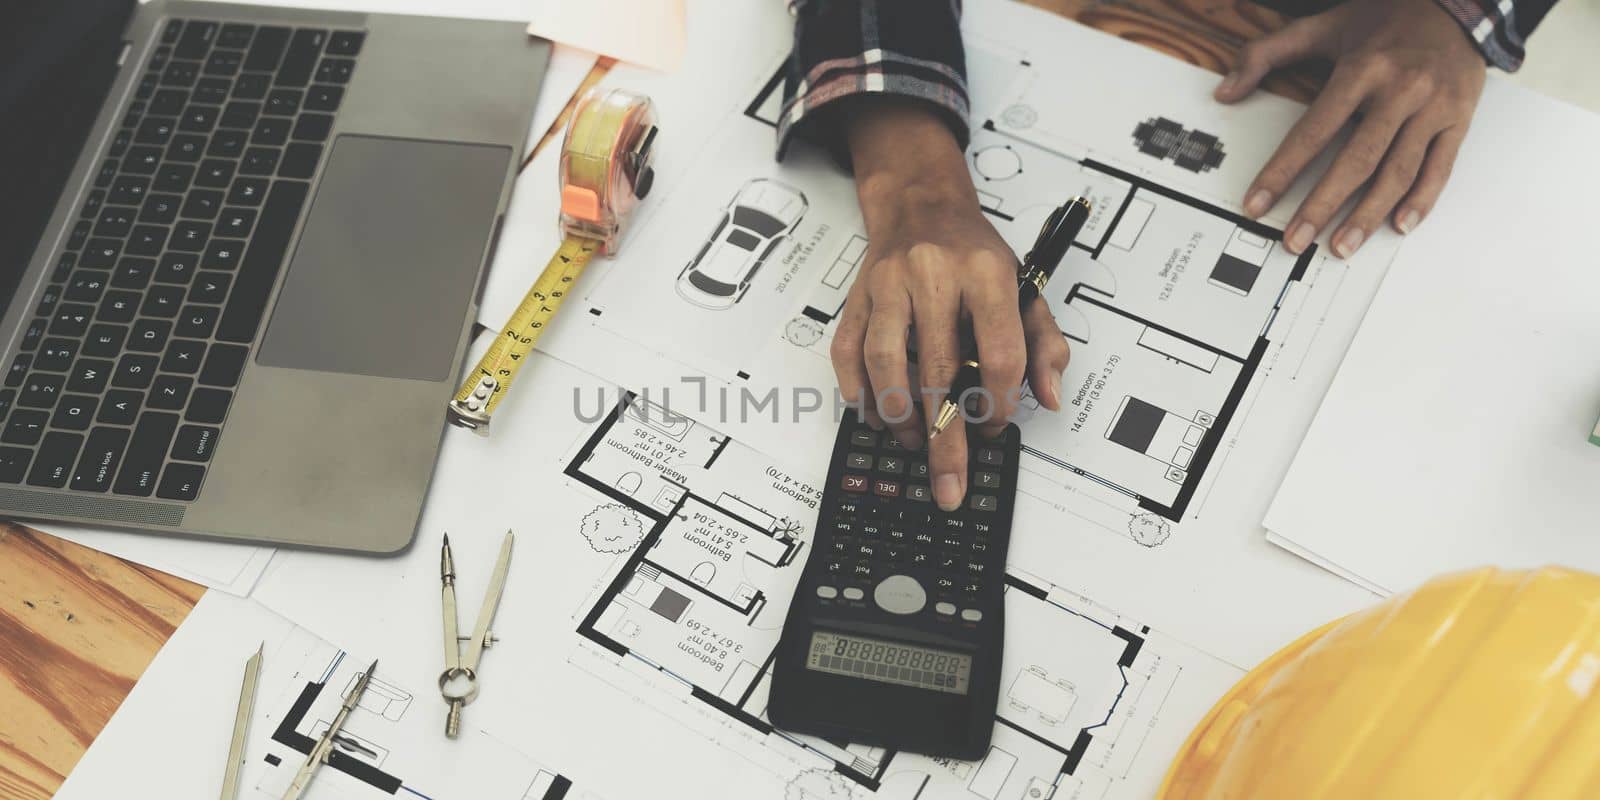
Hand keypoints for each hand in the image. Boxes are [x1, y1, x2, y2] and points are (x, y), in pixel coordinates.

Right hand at [832, 99, 1070, 510]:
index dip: (1000, 402)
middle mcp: (935, 275)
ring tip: (913, 441)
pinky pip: (847, 353)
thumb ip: (1045, 343)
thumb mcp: (1025, 287)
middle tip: (950, 479)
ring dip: (899, 415)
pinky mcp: (856, 297)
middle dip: (946, 436)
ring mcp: (889, 286)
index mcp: (986, 274)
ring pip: (886, 363)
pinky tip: (877, 415)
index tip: (995, 427)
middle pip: (941, 370)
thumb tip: (1051, 396)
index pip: (1000, 352)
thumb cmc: (973, 253)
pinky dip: (859, 392)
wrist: (920, 203)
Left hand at [1214, 0, 1486, 257]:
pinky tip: (1399, 226)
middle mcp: (1401, 90)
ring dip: (1368, 215)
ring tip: (1341, 246)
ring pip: (1398, 171)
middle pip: (1357, 160)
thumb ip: (1266, 53)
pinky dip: (1422, 200)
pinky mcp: (1460, 119)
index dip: (1283, 171)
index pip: (1313, 130)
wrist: (1456, 2)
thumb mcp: (1322, 25)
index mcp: (1362, 69)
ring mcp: (1434, 107)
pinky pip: (1441, 167)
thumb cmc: (1383, 19)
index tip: (1257, 203)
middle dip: (1322, 206)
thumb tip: (1224, 90)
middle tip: (1295, 241)